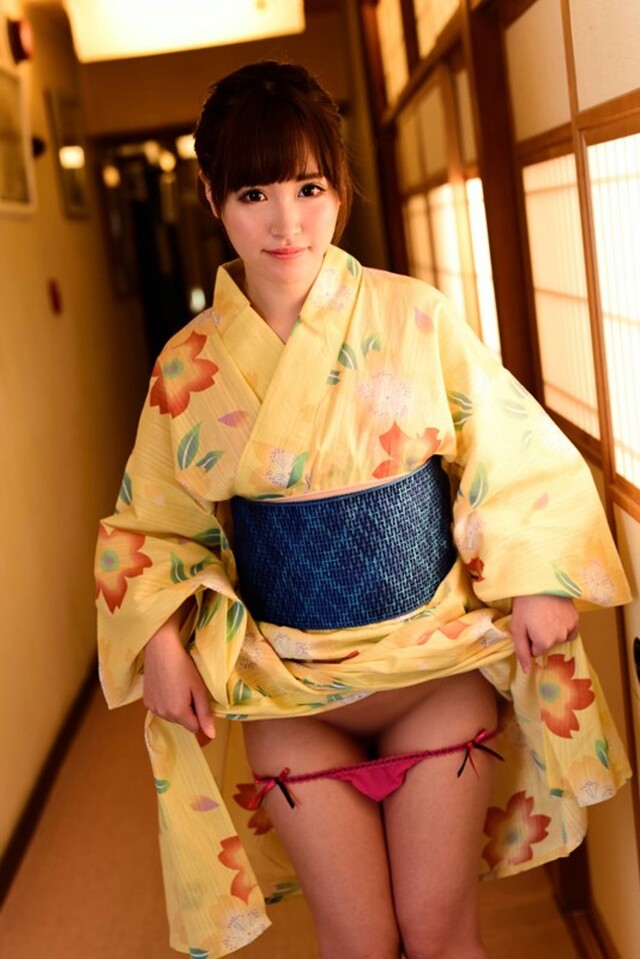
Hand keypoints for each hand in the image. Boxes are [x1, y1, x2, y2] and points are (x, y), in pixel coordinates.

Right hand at [143, 622, 214, 740]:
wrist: (161, 649)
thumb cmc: (184, 666)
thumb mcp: (199, 689)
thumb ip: (205, 714)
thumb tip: (211, 736)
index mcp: (178, 713)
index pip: (194, 728)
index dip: (199, 715)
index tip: (198, 697)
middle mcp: (163, 714)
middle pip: (182, 722)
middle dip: (188, 711)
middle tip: (188, 689)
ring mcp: (152, 708)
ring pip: (171, 716)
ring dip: (176, 707)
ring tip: (177, 686)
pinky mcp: (145, 701)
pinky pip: (160, 709)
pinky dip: (165, 702)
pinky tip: (167, 686)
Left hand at [511, 594, 579, 673]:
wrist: (540, 581)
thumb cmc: (525, 604)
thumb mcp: (517, 628)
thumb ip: (522, 652)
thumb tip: (527, 671)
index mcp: (544, 642)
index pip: (536, 651)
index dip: (530, 639)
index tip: (527, 625)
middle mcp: (560, 637)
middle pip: (548, 644)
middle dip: (541, 634)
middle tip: (535, 617)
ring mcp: (570, 628)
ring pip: (559, 637)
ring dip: (553, 630)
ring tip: (545, 614)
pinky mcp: (576, 618)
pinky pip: (570, 630)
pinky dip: (564, 626)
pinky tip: (557, 615)